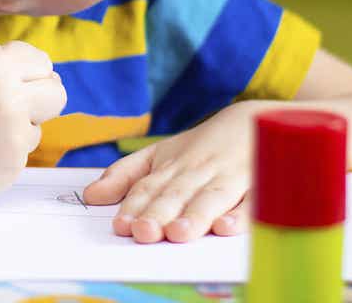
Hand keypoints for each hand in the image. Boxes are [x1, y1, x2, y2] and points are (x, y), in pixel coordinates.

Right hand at [0, 41, 66, 209]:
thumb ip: (2, 67)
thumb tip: (48, 76)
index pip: (41, 61)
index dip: (29, 71)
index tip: (14, 81)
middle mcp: (7, 96)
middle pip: (57, 92)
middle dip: (41, 98)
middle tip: (14, 106)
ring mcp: (11, 133)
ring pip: (39, 125)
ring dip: (18, 127)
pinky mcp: (11, 165)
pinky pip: (23, 151)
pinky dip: (4, 152)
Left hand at [82, 101, 259, 242]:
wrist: (256, 118)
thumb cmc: (202, 146)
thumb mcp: (160, 154)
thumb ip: (125, 175)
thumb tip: (90, 196)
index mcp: (172, 166)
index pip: (149, 187)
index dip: (135, 206)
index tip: (121, 225)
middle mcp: (198, 171)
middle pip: (177, 194)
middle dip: (159, 213)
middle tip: (144, 232)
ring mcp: (229, 176)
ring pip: (210, 198)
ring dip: (194, 215)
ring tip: (178, 233)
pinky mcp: (260, 183)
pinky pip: (252, 201)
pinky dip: (242, 214)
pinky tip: (227, 227)